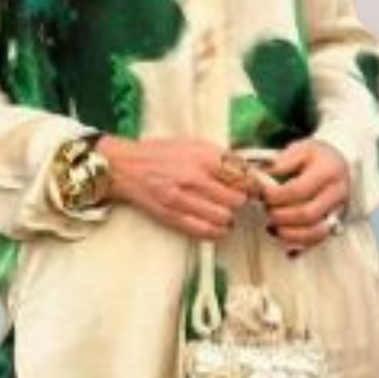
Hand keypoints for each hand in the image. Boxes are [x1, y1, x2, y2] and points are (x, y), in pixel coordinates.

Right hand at [95, 135, 257, 238]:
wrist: (126, 167)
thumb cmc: (160, 154)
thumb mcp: (194, 145)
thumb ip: (221, 158)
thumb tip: (249, 172)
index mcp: (203, 156)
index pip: (244, 177)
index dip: (252, 186)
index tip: (252, 189)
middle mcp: (195, 178)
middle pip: (237, 200)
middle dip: (239, 201)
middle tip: (233, 199)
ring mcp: (183, 200)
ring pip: (225, 219)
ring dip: (228, 218)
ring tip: (223, 212)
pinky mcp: (174, 217)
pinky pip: (207, 232)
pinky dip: (216, 231)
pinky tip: (215, 225)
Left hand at [254, 139, 350, 253]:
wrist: (338, 163)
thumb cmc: (316, 156)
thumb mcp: (301, 149)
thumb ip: (282, 162)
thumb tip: (260, 176)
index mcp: (328, 171)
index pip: (298, 190)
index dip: (276, 196)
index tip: (262, 194)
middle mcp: (337, 193)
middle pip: (307, 214)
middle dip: (280, 216)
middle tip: (267, 210)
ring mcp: (338, 211)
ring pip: (315, 233)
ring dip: (289, 234)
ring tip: (272, 227)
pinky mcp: (336, 224)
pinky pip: (319, 242)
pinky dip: (301, 247)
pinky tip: (287, 249)